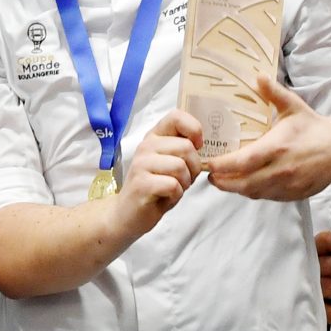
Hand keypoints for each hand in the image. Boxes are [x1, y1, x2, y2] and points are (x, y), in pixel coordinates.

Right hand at [115, 110, 201, 232]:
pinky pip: (173, 185)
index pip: (177, 116)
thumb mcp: (170, 163)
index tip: (197, 147)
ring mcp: (141, 164)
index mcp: (154, 136)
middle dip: (194, 167)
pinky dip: (176, 194)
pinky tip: (166, 196)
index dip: (194, 130)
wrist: (128, 214)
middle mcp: (146, 146)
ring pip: (180, 166)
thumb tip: (203, 144)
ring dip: (185, 182)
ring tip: (174, 188)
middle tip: (184, 178)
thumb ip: (183, 150)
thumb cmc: (155, 188)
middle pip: (186, 147)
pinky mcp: (141, 183)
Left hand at [205, 74, 330, 202]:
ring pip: (253, 193)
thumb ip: (273, 92)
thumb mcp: (293, 106)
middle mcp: (281, 170)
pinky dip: (253, 192)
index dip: (222, 165)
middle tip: (209, 175)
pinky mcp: (292, 195)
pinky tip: (245, 183)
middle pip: (243, 183)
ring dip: (235, 188)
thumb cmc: (314, 127)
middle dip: (222, 181)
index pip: (242, 162)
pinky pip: (266, 197)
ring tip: (222, 180)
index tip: (208, 162)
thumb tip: (257, 75)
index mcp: (277, 147)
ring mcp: (287, 185)